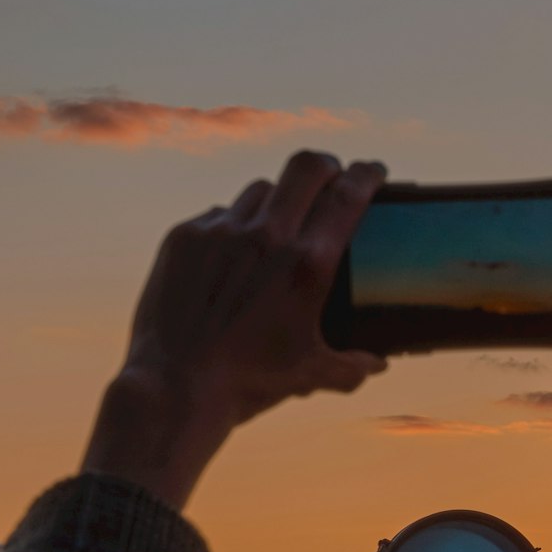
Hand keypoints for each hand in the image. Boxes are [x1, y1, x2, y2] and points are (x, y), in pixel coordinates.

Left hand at [80, 152, 385, 510]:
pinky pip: (220, 214)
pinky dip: (233, 225)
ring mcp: (222, 232)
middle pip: (307, 166)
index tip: (373, 169)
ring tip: (278, 221)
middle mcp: (267, 237)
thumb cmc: (248, 382)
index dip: (366, 174)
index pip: (348, 195)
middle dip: (326, 165)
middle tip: (331, 175)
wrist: (175, 386)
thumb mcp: (310, 374)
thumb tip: (376, 365)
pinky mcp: (185, 236)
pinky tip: (232, 252)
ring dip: (277, 200)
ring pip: (261, 189)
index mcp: (308, 265)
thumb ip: (351, 366)